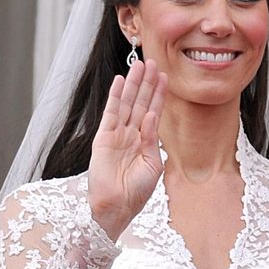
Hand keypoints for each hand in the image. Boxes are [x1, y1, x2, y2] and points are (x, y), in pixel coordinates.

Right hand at [87, 60, 167, 239]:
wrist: (117, 207)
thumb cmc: (136, 192)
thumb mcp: (153, 165)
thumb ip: (153, 140)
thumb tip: (152, 118)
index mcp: (145, 142)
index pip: (153, 112)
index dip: (159, 94)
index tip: (165, 76)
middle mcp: (131, 135)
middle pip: (141, 102)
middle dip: (147, 83)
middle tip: (154, 62)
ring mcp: (117, 135)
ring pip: (127, 103)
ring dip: (134, 84)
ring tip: (140, 65)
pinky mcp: (104, 138)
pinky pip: (111, 113)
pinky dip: (115, 96)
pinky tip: (120, 81)